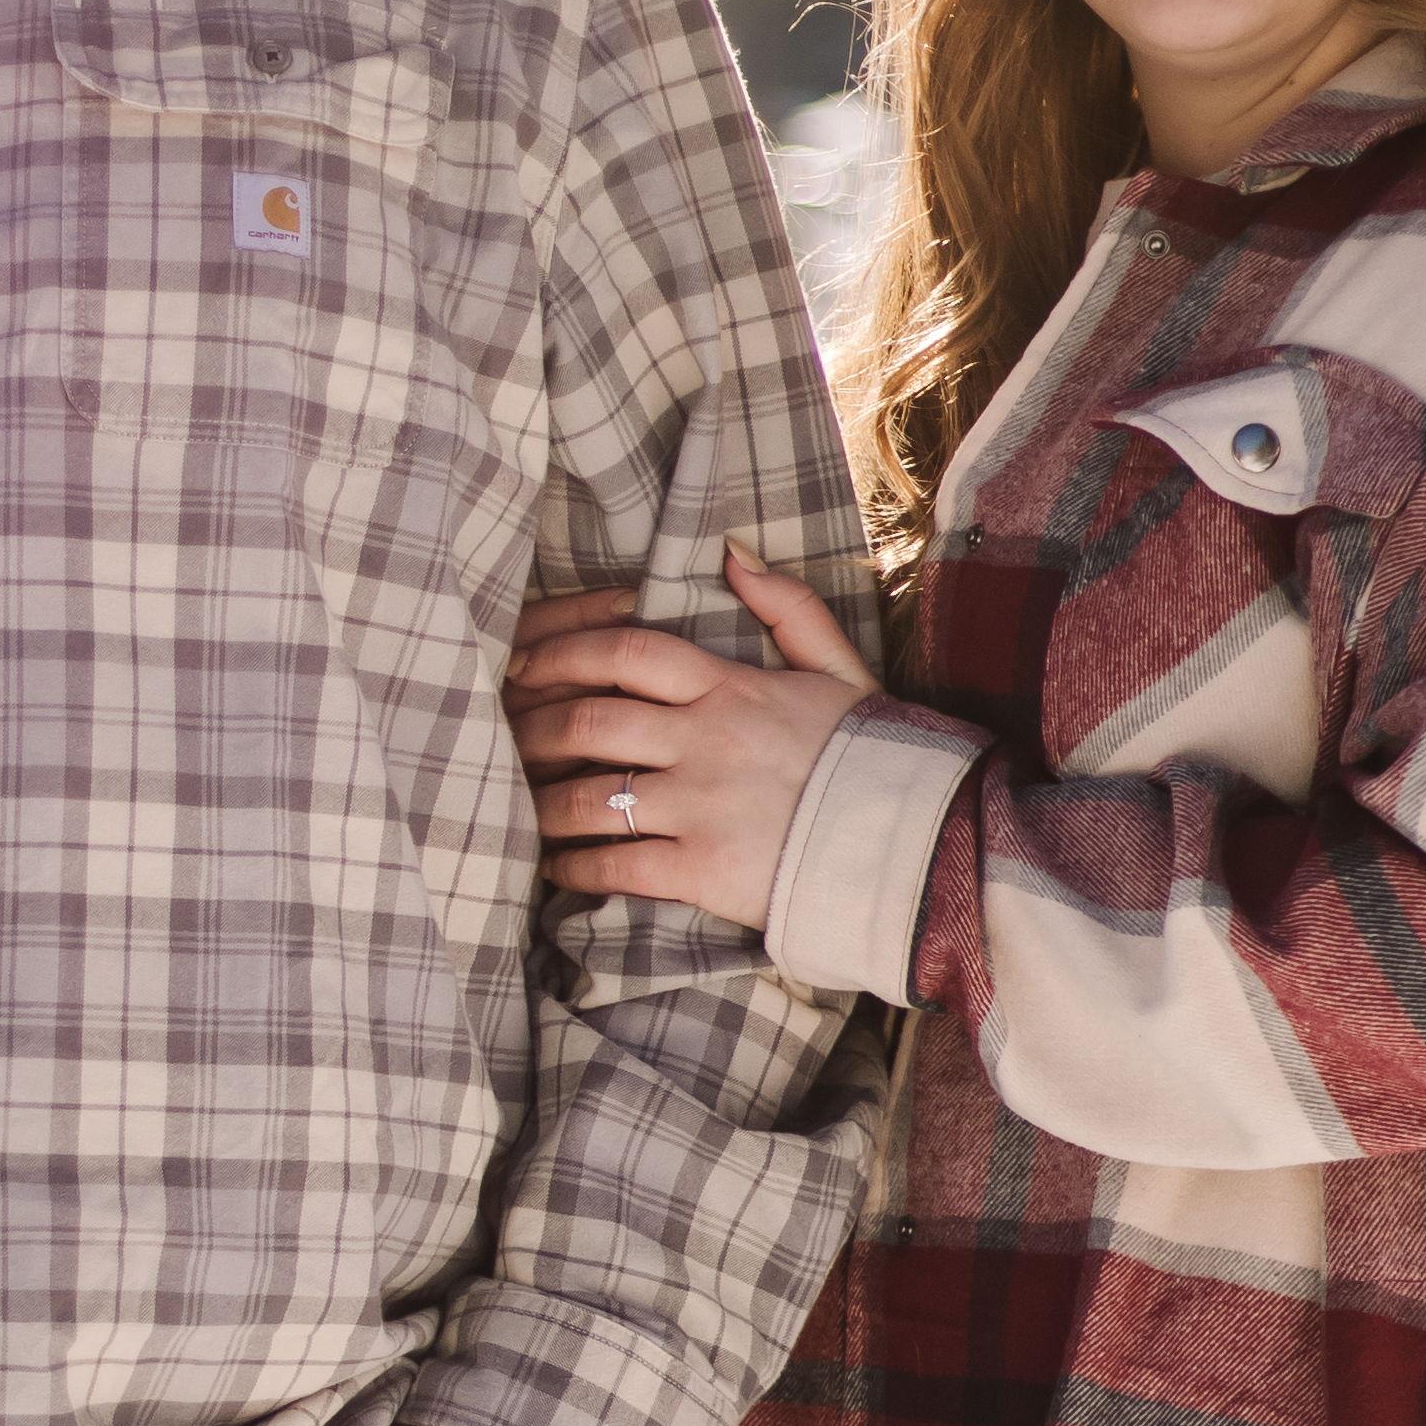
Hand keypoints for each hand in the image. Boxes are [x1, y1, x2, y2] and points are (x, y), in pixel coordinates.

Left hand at [507, 541, 884, 933]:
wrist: (917, 842)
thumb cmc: (874, 756)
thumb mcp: (839, 668)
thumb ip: (786, 608)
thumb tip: (731, 554)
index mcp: (730, 688)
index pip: (626, 652)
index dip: (563, 652)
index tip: (525, 662)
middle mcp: (705, 742)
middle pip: (588, 722)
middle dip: (534, 732)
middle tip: (508, 741)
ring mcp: (700, 808)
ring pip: (588, 798)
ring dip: (543, 805)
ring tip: (524, 809)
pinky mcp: (702, 871)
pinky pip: (614, 865)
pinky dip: (574, 868)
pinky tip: (559, 870)